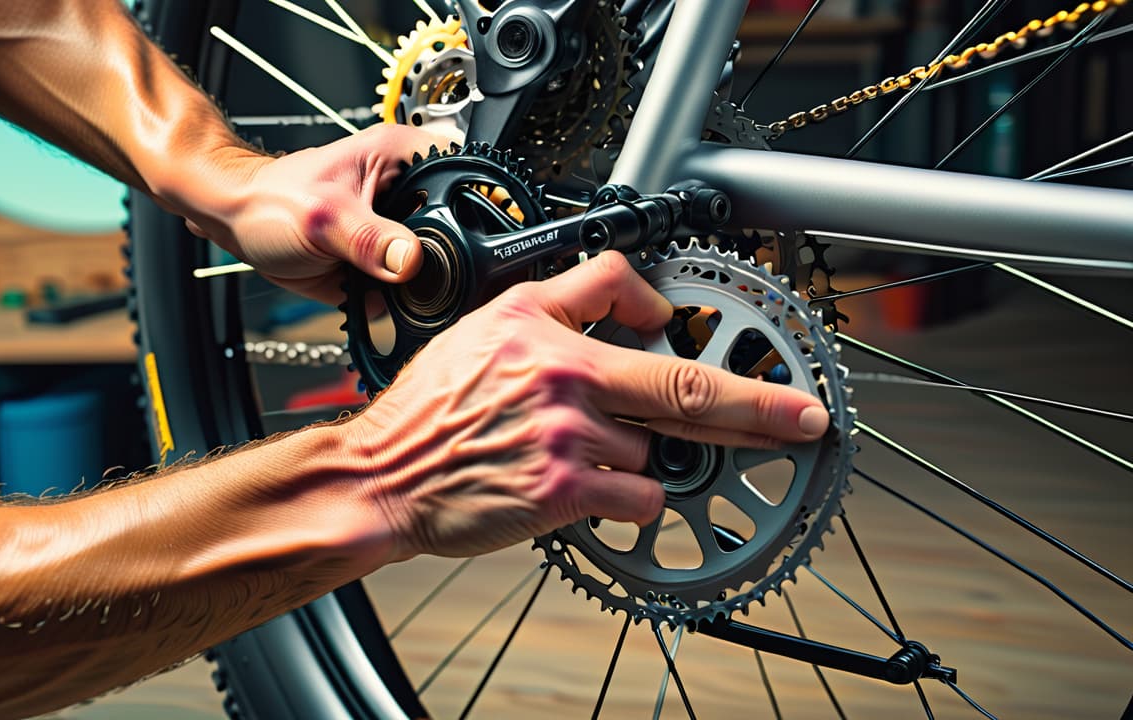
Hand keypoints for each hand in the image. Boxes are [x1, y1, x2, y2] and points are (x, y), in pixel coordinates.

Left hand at [175, 124, 445, 303]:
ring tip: (384, 285)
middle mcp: (411, 192)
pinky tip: (376, 298)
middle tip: (411, 276)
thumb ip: (370, 240)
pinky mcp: (389, 262)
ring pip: (441, 266)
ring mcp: (402, 230)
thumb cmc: (271, 199)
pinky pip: (412, 290)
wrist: (239, 224)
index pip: (468, 179)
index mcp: (405, 158)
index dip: (479, 211)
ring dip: (423, 288)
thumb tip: (411, 262)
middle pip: (463, 230)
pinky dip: (400, 303)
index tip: (471, 245)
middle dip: (447, 261)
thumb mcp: (323, 217)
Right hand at [348, 251, 830, 559]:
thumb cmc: (429, 411)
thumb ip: (556, 307)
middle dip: (760, 401)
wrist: (383, 474)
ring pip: (653, 450)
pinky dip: (631, 502)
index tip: (693, 329)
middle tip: (805, 415)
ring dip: (635, 460)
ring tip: (573, 458)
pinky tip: (586, 493)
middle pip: (686, 382)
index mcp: (538, 325)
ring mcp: (567, 433)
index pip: (622, 286)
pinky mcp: (566, 489)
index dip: (665, 307)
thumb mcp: (480, 328)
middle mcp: (560, 372)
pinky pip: (639, 497)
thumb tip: (630, 306)